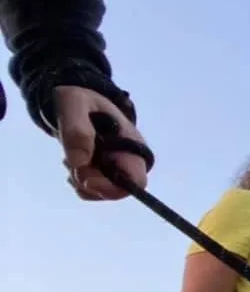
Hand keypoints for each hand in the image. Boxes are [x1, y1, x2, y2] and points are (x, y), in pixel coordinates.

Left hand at [54, 85, 149, 200]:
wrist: (74, 100)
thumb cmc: (78, 99)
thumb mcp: (74, 104)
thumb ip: (77, 129)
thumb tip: (79, 162)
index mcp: (132, 144)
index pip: (136, 179)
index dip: (114, 188)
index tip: (88, 181)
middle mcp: (130, 159)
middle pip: (118, 190)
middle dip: (91, 183)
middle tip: (70, 163)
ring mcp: (118, 167)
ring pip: (103, 192)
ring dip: (81, 181)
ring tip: (69, 158)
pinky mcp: (105, 172)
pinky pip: (93, 190)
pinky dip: (78, 183)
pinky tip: (72, 163)